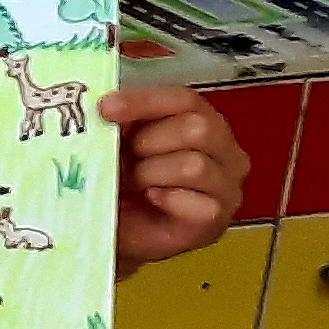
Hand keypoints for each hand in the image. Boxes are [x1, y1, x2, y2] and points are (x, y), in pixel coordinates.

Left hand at [99, 85, 244, 271]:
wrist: (117, 229)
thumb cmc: (121, 183)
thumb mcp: (116, 143)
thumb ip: (118, 122)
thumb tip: (103, 107)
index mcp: (200, 120)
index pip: (184, 99)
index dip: (144, 101)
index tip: (106, 109)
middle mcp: (222, 150)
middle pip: (197, 128)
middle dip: (148, 143)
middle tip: (124, 160)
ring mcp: (225, 185)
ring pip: (195, 165)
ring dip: (150, 174)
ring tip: (134, 183)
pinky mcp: (218, 218)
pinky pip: (199, 204)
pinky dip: (167, 200)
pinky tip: (151, 199)